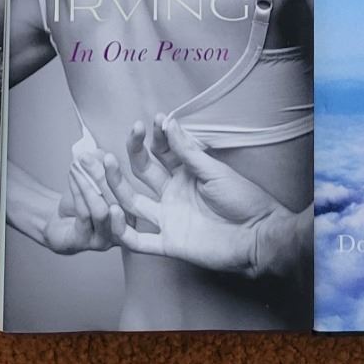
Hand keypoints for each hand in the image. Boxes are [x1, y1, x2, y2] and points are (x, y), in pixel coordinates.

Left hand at [37, 155, 123, 255]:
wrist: (59, 224)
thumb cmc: (82, 203)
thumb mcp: (95, 181)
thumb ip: (102, 168)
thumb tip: (100, 154)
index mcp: (133, 215)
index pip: (131, 194)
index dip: (120, 174)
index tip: (109, 156)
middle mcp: (125, 231)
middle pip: (117, 202)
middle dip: (101, 176)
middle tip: (87, 157)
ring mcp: (105, 239)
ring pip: (100, 210)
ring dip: (86, 184)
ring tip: (76, 165)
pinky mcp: (85, 242)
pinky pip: (84, 214)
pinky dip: (77, 191)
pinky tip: (72, 176)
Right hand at [101, 114, 302, 278]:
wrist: (258, 236)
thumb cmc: (243, 199)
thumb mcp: (214, 171)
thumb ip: (187, 151)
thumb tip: (167, 122)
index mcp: (185, 174)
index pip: (162, 152)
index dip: (156, 136)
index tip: (153, 120)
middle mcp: (172, 194)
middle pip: (143, 172)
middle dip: (133, 152)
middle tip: (127, 133)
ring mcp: (168, 219)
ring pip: (132, 202)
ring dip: (117, 184)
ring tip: (106, 163)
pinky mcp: (168, 243)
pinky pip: (138, 239)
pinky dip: (121, 228)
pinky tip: (111, 211)